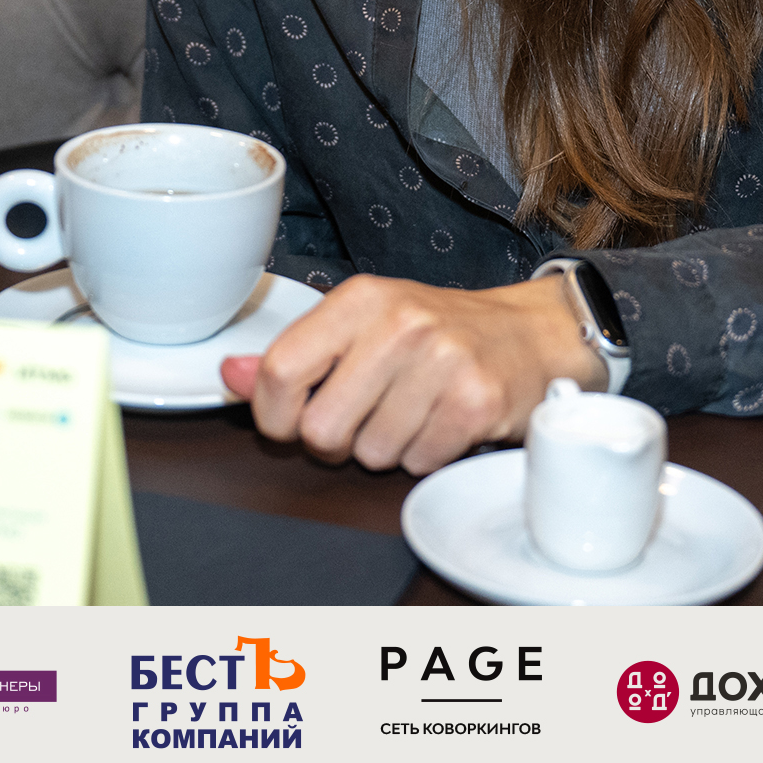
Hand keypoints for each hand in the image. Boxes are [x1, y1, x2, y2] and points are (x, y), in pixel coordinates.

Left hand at [218, 271, 604, 473]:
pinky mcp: (476, 401)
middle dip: (337, 441)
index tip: (293, 420)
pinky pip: (418, 463)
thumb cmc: (439, 333)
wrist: (530, 335)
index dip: (275, 415)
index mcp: (360, 299)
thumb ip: (294, 355)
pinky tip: (443, 423)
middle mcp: (400, 323)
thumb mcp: (362, 327)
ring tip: (415, 412)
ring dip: (387, 448)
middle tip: (368, 416)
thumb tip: (231, 375)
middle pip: (321, 429)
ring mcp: (442, 361)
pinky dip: (426, 456)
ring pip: (370, 454)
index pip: (280, 371)